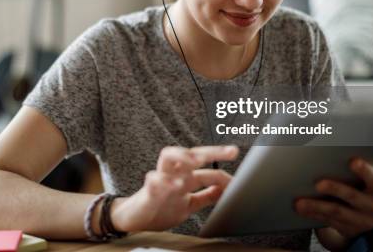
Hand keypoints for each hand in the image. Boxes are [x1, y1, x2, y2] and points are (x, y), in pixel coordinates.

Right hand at [110, 145, 238, 232]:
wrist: (133, 219)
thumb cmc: (160, 207)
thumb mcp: (189, 203)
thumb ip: (206, 195)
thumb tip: (225, 190)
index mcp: (185, 178)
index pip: (208, 171)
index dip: (225, 176)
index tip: (239, 183)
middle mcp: (174, 175)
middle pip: (191, 154)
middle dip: (212, 151)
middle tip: (230, 151)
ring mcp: (160, 182)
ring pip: (168, 158)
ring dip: (183, 157)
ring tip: (197, 160)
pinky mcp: (147, 193)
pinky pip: (152, 181)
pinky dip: (160, 181)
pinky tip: (171, 184)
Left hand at [295, 157, 372, 250]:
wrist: (362, 217)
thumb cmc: (361, 189)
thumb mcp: (367, 179)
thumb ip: (371, 165)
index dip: (364, 170)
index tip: (353, 161)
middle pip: (352, 196)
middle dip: (335, 189)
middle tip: (318, 184)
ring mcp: (363, 222)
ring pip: (337, 212)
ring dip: (316, 206)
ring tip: (300, 202)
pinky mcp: (349, 230)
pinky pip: (329, 222)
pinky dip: (314, 215)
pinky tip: (302, 210)